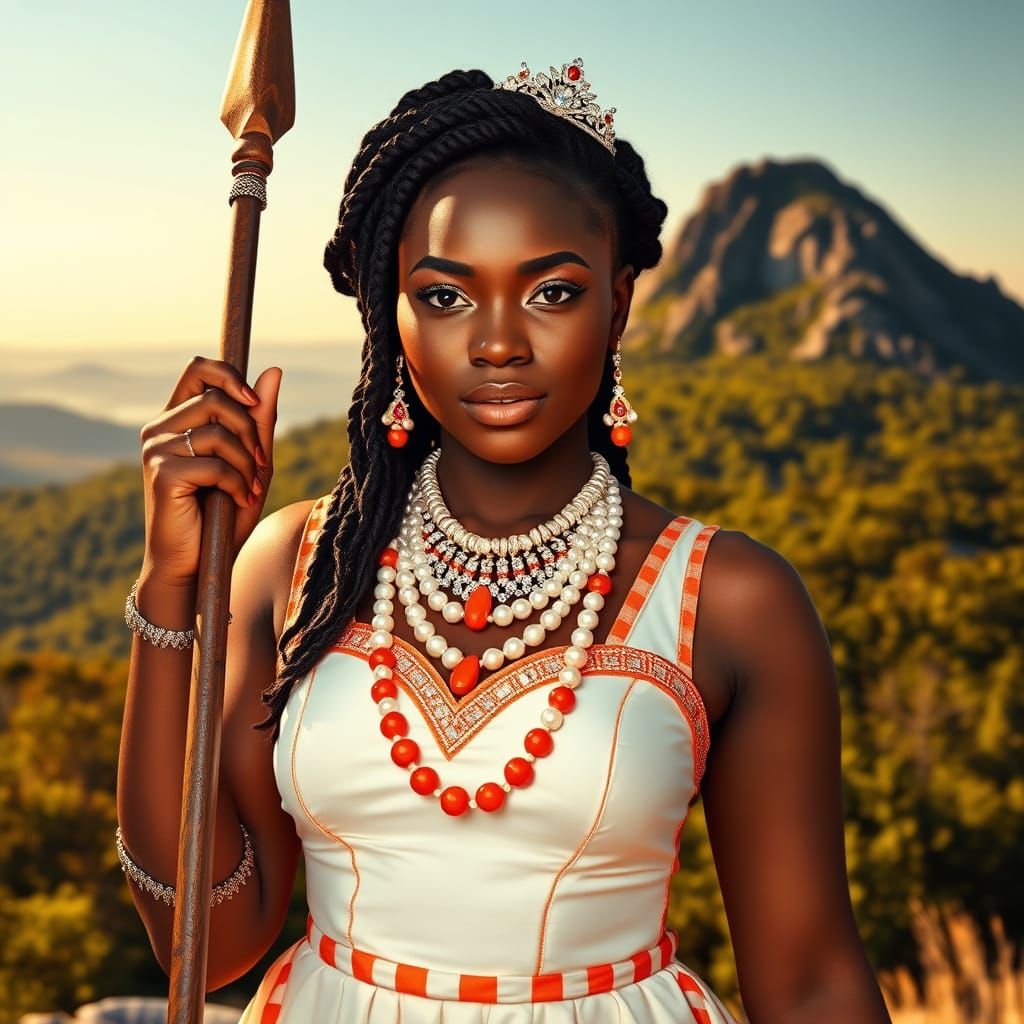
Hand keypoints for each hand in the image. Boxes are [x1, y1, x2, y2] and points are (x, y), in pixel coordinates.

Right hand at [139, 356, 282, 584]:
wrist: (197, 565)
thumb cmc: (223, 515)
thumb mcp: (251, 462)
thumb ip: (261, 420)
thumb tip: (274, 371)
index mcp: (177, 419)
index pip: (198, 369)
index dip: (230, 376)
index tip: (254, 403)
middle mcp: (160, 429)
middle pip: (215, 397)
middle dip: (251, 430)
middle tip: (261, 465)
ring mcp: (156, 450)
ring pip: (218, 430)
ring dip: (247, 461)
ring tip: (249, 487)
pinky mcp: (162, 473)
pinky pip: (215, 463)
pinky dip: (238, 483)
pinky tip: (239, 500)